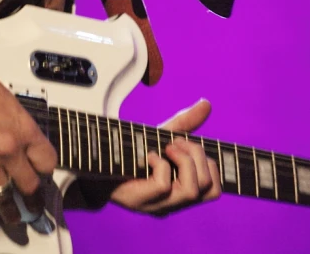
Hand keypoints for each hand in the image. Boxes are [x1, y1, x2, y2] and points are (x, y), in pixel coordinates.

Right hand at [0, 35, 56, 221]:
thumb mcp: (10, 101)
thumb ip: (18, 124)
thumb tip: (21, 138)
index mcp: (24, 129)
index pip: (48, 161)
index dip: (46, 169)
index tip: (43, 173)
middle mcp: (9, 149)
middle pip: (29, 184)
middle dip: (32, 196)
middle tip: (34, 203)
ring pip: (4, 196)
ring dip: (9, 209)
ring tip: (13, 217)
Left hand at [110, 99, 220, 215]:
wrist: (94, 164)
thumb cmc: (131, 152)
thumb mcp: (161, 136)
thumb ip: (184, 124)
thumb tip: (207, 103)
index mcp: (181, 193)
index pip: (214, 191)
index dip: (211, 165)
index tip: (189, 145)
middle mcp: (173, 204)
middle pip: (209, 189)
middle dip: (198, 156)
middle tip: (177, 142)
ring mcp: (157, 206)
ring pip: (191, 190)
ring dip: (184, 160)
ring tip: (168, 147)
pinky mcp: (139, 202)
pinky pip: (163, 184)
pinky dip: (160, 163)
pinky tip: (149, 155)